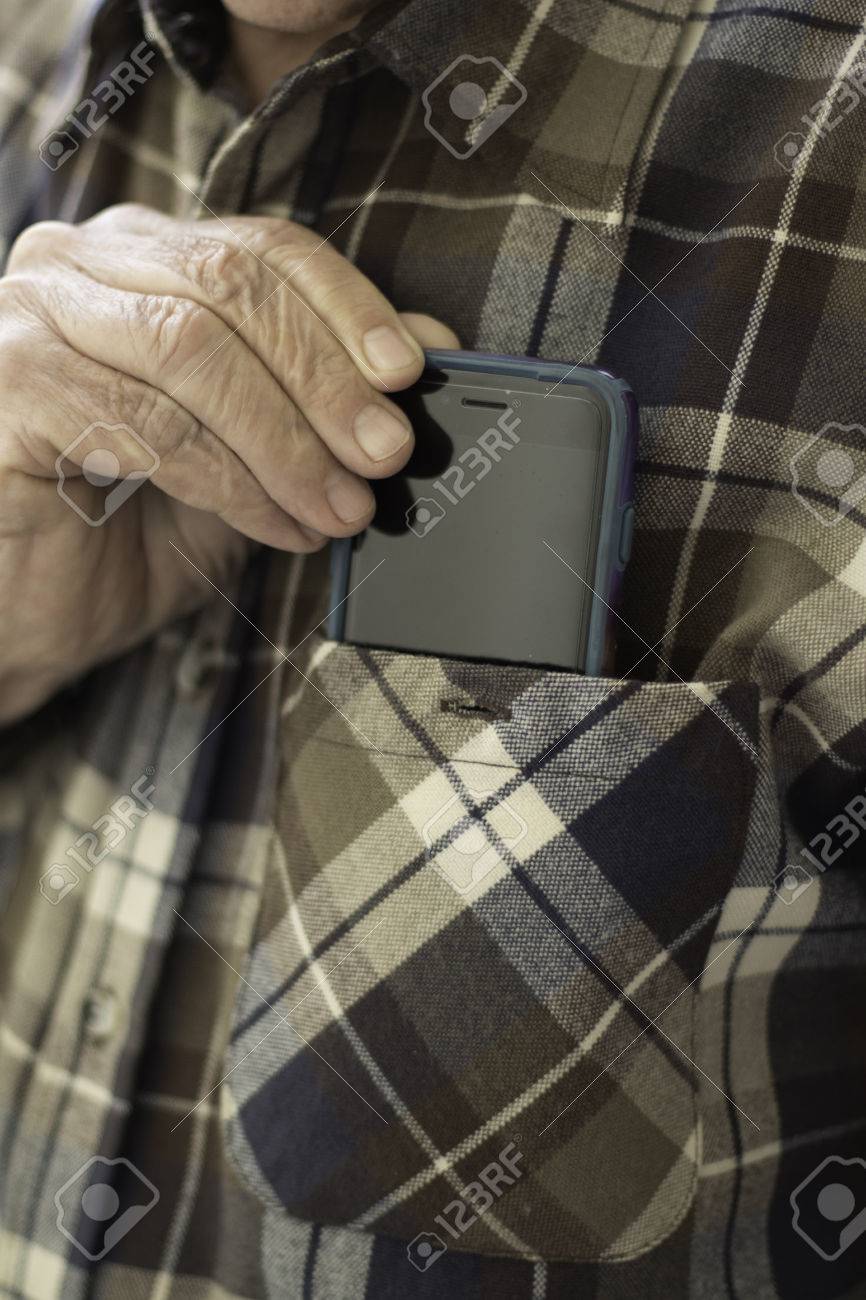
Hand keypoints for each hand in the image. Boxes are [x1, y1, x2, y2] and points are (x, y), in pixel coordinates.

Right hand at [0, 204, 457, 722]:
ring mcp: (29, 314)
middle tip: (384, 455)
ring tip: (340, 507)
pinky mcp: (5, 383)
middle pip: (231, 288)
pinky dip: (229, 480)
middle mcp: (78, 264)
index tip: (409, 372)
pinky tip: (277, 524)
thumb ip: (320, 395)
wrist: (29, 616)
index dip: (347, 305)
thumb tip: (426, 345)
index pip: (261, 248)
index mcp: (140, 258)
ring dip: (285, 440)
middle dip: (325, 378)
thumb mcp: (251, 457)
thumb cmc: (132, 530)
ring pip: (190, 348)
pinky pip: (143, 420)